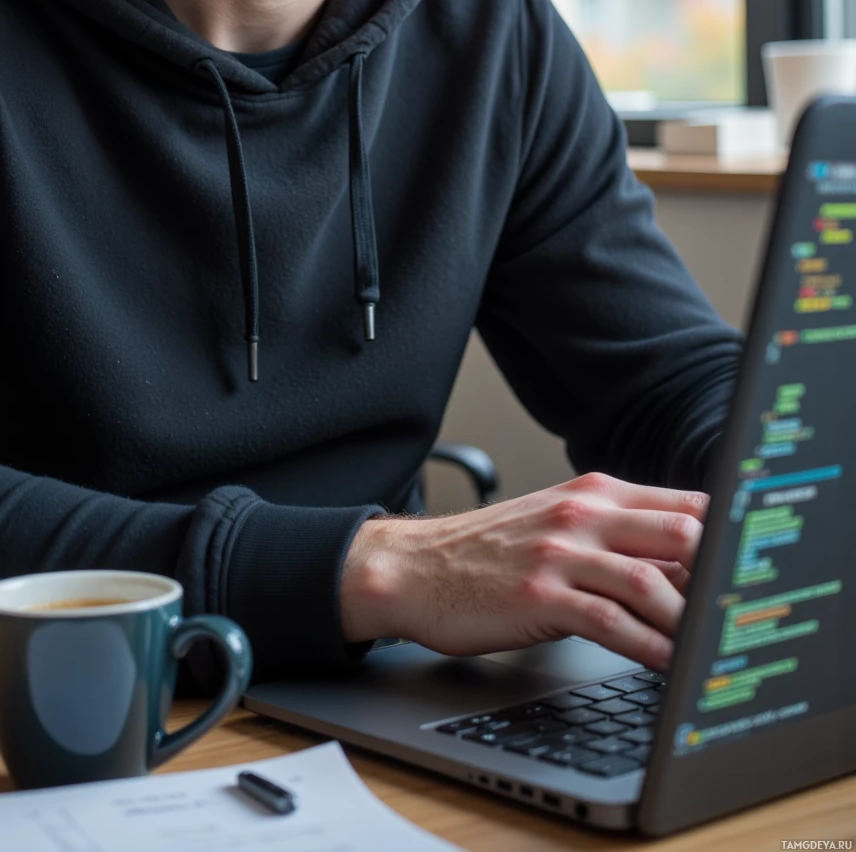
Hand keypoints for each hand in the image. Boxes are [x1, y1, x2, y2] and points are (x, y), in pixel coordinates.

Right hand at [340, 472, 707, 671]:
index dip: (725, 539)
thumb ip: (617, 536)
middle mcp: (583, 514)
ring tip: (702, 648)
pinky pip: (613, 624)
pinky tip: (665, 665)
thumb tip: (687, 565)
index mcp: (593, 492)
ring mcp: (562, 554)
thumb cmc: (488, 552)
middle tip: (727, 613)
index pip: (686, 504)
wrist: (415, 567)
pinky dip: (649, 649)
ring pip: (652, 582)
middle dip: (715, 577)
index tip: (742, 572)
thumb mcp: (557, 524)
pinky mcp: (542, 597)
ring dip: (687, 622)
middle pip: (682, 533)